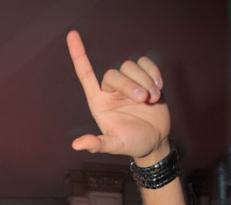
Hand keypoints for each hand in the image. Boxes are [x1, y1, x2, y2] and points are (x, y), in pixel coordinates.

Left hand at [67, 30, 169, 163]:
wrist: (155, 140)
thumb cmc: (132, 144)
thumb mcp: (115, 145)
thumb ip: (97, 144)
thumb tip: (76, 145)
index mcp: (99, 102)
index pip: (85, 74)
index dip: (78, 54)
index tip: (72, 34)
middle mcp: (111, 90)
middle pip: (114, 73)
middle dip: (131, 85)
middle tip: (144, 100)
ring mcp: (128, 84)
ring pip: (131, 66)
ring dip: (145, 81)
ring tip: (153, 99)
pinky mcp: (145, 79)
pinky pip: (146, 63)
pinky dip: (153, 73)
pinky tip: (158, 88)